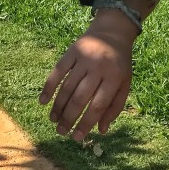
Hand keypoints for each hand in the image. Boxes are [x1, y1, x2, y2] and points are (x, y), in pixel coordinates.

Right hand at [39, 11, 135, 141]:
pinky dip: (49, 87)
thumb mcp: (125, 83)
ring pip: (67, 87)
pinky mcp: (72, 51)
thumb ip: (115, 106)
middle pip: (80, 98)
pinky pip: (57, 72)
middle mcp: (99, 67)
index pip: (98, 105)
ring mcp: (84, 58)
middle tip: (61, 132)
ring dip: (58, 107)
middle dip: (69, 118)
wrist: (113, 32)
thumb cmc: (119, 63)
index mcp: (115, 77)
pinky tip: (43, 102)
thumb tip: (102, 130)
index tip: (77, 137)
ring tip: (54, 121)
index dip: (86, 124)